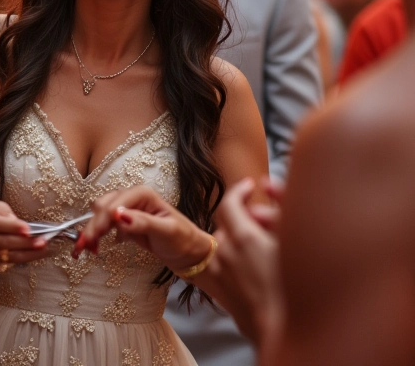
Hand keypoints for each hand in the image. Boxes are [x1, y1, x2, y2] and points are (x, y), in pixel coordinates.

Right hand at [0, 201, 48, 268]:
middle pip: (2, 242)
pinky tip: (33, 255)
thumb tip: (15, 222)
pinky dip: (19, 259)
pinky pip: (3, 262)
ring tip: (43, 250)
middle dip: (24, 243)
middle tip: (43, 242)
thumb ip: (2, 212)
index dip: (13, 227)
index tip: (29, 229)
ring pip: (4, 256)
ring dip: (26, 254)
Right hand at [75, 186, 211, 271]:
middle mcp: (132, 197)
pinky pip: (105, 224)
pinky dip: (98, 234)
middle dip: (92, 225)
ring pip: (100, 214)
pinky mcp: (125, 222)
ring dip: (92, 230)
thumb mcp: (165, 232)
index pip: (113, 203)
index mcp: (142, 194)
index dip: (100, 220)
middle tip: (83, 247)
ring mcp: (128, 209)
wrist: (190, 254)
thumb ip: (142, 222)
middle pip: (103, 207)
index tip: (91, 238)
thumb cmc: (182, 240)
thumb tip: (118, 215)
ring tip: (87, 248)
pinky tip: (98, 247)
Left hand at [212, 177, 282, 343]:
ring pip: (225, 244)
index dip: (239, 190)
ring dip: (240, 239)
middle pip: (227, 223)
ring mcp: (220, 274)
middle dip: (244, 217)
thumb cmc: (299, 290)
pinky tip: (256, 268)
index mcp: (244, 238)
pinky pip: (223, 265)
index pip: (230, 202)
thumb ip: (282, 208)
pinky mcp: (220, 292)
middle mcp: (226, 253)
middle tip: (266, 221)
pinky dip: (235, 259)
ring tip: (265, 248)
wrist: (287, 337)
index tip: (249, 185)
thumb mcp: (296, 241)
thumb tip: (267, 184)